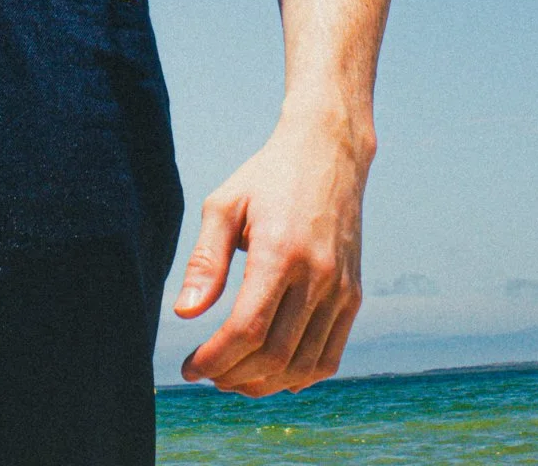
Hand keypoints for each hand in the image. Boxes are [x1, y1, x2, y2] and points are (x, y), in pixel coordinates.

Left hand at [173, 115, 369, 394]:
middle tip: (207, 374)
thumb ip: (205, 260)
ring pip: (303, 364)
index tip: (189, 366)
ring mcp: (340, 288)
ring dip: (264, 383)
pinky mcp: (353, 294)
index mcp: (280, 251)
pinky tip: (272, 374)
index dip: (215, 357)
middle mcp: (316, 275)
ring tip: (234, 378)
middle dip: (234, 375)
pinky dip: (300, 376)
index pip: (247, 329)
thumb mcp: (225, 205)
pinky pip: (330, 355)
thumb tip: (184, 314)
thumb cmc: (267, 177)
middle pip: (274, 354)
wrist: (328, 152)